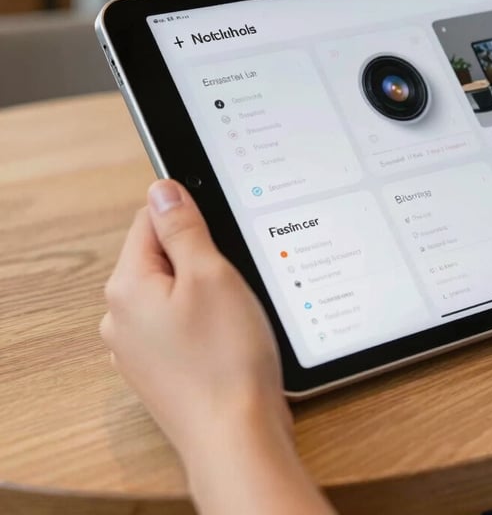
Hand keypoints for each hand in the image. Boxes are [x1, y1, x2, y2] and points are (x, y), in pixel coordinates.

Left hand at [101, 180, 333, 514]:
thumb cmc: (225, 358)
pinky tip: (229, 336)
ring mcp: (139, 348)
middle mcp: (122, 318)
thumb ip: (182, 228)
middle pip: (162, 257)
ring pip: (175, 292)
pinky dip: (205, 321)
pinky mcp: (162, 368)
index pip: (149, 221)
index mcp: (127, 287)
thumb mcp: (210, 274)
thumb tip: (162, 189)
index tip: (220, 231)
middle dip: (201, 257)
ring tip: (235, 311)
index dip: (190, 218)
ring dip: (206, 290)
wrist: (236, 436)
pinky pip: (181, 324)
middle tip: (234, 276)